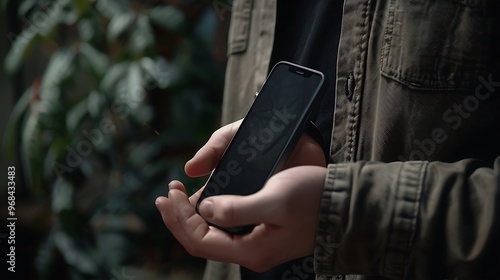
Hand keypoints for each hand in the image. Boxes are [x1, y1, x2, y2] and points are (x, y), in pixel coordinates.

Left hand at [155, 120, 326, 270]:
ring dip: (190, 217)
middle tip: (164, 194)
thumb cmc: (313, 199)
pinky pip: (224, 231)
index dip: (179, 217)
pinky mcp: (262, 234)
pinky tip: (202, 203)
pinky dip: (207, 217)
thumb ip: (236, 208)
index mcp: (251, 249)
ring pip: (210, 237)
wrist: (346, 206)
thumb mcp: (274, 199)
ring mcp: (257, 245)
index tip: (171, 190)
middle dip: (178, 219)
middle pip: (200, 242)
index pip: (199, 240)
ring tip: (176, 197)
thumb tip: (205, 209)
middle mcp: (251, 253)